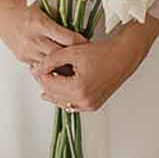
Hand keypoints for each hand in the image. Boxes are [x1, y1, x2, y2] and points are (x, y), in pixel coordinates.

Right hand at [0, 0, 84, 72]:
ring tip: (73, 66)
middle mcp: (34, 39)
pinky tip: (56, 65)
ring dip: (61, 66)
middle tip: (84, 60)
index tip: (87, 44)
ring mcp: (27, 50)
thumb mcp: (42, 6)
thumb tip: (76, 27)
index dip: (80, 43)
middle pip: (60, 55)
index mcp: (41, 24)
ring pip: (50, 65)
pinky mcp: (22, 57)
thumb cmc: (20, 6)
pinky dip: (48, 66)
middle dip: (73, 59)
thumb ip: (58, 17)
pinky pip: (39, 66)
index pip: (67, 39)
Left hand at [36, 22, 156, 113]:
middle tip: (43, 69)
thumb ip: (51, 60)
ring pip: (61, 101)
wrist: (122, 56)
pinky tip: (62, 84)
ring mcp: (89, 106)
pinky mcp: (93, 106)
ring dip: (54, 90)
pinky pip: (71, 104)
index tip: (37, 65)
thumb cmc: (102, 52)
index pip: (48, 84)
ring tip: (52, 74)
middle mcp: (84, 101)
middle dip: (46, 81)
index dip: (40, 73)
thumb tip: (36, 69)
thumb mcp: (73, 51)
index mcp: (78, 88)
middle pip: (53, 94)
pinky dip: (64, 96)